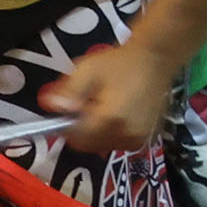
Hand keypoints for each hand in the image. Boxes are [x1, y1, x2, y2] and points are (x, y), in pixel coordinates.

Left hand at [42, 37, 180, 153]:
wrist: (154, 60)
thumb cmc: (121, 63)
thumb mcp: (87, 70)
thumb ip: (68, 91)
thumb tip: (52, 106)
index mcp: (111, 118)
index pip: (78, 138)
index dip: (67, 126)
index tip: (66, 111)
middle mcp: (128, 134)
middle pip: (90, 144)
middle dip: (81, 129)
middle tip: (85, 105)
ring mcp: (140, 138)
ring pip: (104, 146)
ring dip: (96, 132)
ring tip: (102, 106)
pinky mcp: (147, 138)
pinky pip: (120, 143)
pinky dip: (111, 133)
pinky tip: (114, 113)